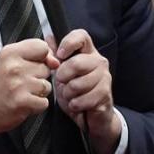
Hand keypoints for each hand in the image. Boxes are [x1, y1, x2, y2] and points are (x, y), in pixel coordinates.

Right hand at [0, 38, 59, 151]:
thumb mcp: (9, 62)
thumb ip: (33, 56)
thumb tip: (56, 61)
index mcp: (10, 52)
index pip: (42, 46)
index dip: (42, 57)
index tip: (32, 66)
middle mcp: (14, 66)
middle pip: (46, 68)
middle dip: (38, 78)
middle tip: (20, 84)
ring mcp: (18, 84)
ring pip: (47, 86)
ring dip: (38, 93)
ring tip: (21, 94)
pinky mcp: (22, 101)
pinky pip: (44, 102)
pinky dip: (36, 106)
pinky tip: (23, 104)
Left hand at [53, 29, 120, 153]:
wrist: (92, 116)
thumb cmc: (76, 92)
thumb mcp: (62, 73)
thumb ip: (56, 56)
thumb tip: (48, 37)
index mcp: (88, 53)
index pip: (82, 36)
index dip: (69, 43)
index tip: (60, 55)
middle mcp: (99, 62)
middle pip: (77, 63)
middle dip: (63, 76)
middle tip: (61, 83)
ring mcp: (105, 78)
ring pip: (78, 84)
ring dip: (68, 94)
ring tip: (70, 96)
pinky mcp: (105, 94)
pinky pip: (83, 99)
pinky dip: (75, 105)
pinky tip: (76, 105)